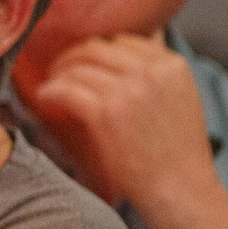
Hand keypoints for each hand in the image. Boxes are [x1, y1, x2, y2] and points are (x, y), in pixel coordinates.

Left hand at [25, 34, 210, 210]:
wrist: (180, 189)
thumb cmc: (177, 150)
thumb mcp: (181, 97)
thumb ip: (158, 71)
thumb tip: (141, 40)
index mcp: (171, 64)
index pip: (122, 39)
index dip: (97, 50)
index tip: (85, 62)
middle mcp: (151, 71)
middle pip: (95, 48)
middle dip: (73, 56)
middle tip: (60, 71)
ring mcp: (127, 90)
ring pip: (77, 67)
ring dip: (59, 74)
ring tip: (53, 86)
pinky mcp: (105, 113)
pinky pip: (65, 89)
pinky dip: (50, 91)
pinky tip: (46, 98)